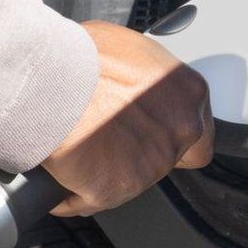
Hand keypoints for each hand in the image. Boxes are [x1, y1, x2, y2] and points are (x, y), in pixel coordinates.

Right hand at [42, 20, 213, 216]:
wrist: (48, 80)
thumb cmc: (81, 56)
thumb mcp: (129, 47)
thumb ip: (146, 75)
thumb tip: (132, 83)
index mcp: (188, 92)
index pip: (200, 134)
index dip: (171, 135)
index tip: (152, 133)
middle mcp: (180, 129)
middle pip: (166, 159)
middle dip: (139, 153)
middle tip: (108, 136)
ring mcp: (152, 164)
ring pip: (130, 182)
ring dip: (106, 171)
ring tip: (77, 145)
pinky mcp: (115, 189)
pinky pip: (90, 200)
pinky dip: (73, 193)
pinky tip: (60, 170)